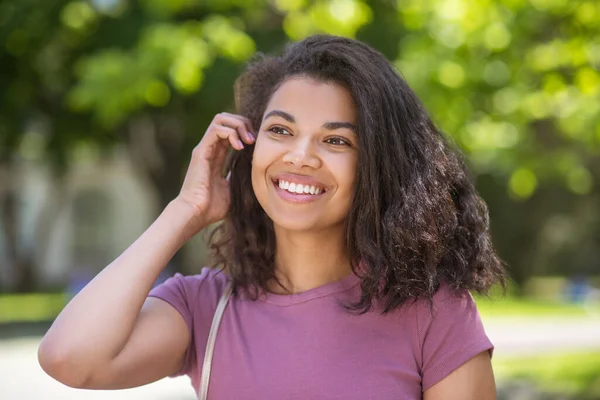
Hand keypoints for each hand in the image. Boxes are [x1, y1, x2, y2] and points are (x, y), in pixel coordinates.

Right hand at [175, 112, 254, 231]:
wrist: (196, 214)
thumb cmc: (212, 207)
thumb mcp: (233, 188)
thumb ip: (239, 176)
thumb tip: (254, 172)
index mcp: (216, 156)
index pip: (231, 131)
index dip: (245, 130)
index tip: (257, 143)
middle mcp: (210, 148)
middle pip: (226, 119)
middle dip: (243, 123)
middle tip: (254, 139)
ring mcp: (204, 148)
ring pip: (221, 119)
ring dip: (238, 125)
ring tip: (248, 140)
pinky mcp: (201, 151)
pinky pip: (216, 129)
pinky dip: (231, 132)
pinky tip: (239, 146)